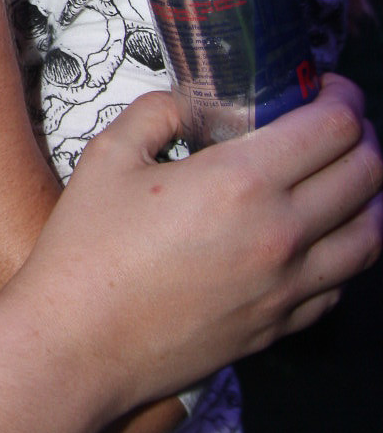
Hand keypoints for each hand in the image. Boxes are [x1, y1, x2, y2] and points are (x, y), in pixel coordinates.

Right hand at [21, 74, 381, 413]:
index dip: (342, 98)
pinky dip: (346, 253)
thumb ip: (156, 113)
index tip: (329, 89)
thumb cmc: (87, 252)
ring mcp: (286, 286)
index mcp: (240, 181)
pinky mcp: (279, 326)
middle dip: (363, 138)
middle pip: (367, 173)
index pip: (334, 128)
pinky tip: (323, 239)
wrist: (79, 343)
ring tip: (349, 179)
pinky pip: (341, 285)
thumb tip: (187, 106)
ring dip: (370, 197)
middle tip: (340, 126)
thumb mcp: (108, 156)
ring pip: (370, 234)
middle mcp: (279, 233)